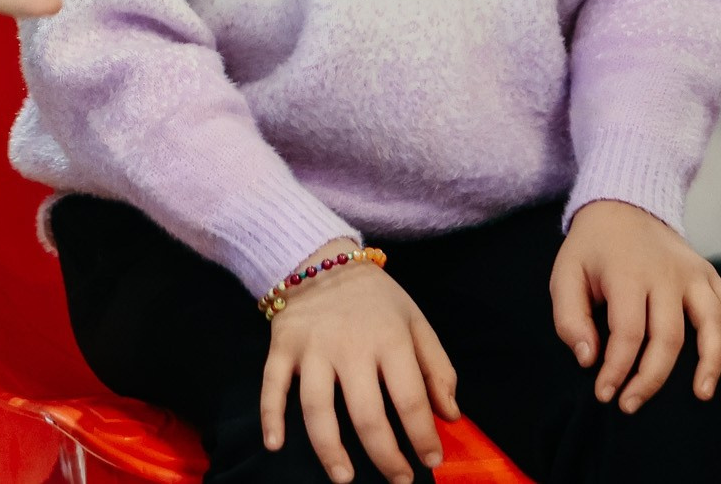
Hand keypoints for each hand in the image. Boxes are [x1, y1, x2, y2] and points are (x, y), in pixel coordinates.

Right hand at [263, 242, 458, 483]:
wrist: (320, 258)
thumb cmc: (376, 299)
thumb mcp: (416, 322)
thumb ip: (438, 368)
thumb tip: (450, 416)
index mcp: (389, 339)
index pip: (410, 400)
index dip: (423, 437)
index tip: (431, 462)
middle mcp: (349, 346)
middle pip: (366, 414)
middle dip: (385, 456)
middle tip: (398, 480)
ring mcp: (311, 348)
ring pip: (317, 408)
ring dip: (330, 449)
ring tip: (343, 477)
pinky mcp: (281, 347)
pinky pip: (271, 386)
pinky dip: (270, 417)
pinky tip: (276, 446)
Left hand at [551, 199, 720, 414]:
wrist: (624, 206)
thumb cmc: (591, 250)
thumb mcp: (565, 275)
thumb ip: (570, 318)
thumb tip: (588, 360)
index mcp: (627, 273)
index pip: (628, 332)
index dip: (617, 369)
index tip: (605, 394)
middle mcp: (666, 274)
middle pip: (669, 336)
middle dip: (652, 378)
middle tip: (633, 405)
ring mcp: (694, 274)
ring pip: (713, 324)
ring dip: (710, 364)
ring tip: (701, 397)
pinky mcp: (710, 275)